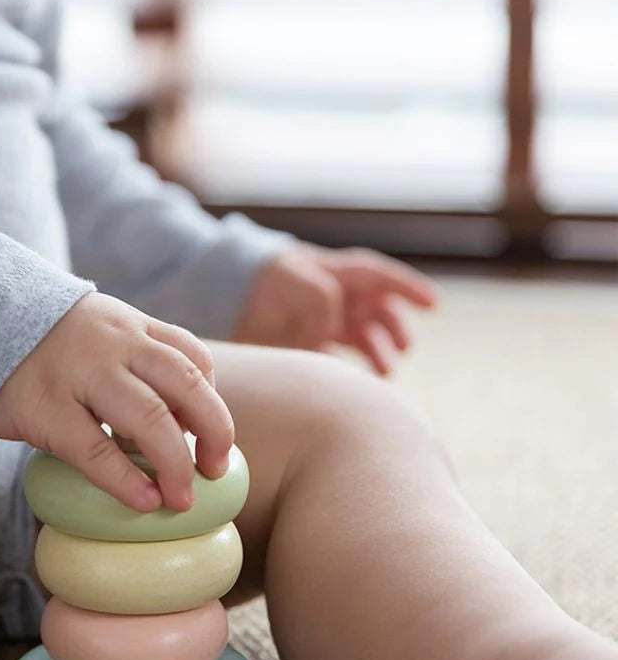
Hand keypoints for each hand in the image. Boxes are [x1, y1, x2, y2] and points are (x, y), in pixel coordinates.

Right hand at [0, 292, 234, 512]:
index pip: (192, 357)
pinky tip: (143, 501)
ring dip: (176, 463)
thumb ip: (129, 360)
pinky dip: (126, 480)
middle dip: (214, 432)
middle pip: (187, 385)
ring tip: (182, 498)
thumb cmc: (37, 343)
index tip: (211, 437)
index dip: (211, 400)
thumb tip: (172, 424)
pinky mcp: (44, 408)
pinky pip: (96, 450)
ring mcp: (79, 374)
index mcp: (128, 325)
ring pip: (150, 418)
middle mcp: (113, 344)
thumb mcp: (92, 331)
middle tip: (216, 470)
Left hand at [234, 244, 437, 374]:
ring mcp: (326, 323)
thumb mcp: (293, 277)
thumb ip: (320, 299)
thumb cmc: (263, 277)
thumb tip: (330, 335)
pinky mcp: (309, 347)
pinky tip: (355, 384)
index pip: (381, 279)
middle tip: (402, 348)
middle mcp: (338, 300)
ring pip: (364, 340)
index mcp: (338, 274)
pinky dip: (349, 372)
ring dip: (378, 354)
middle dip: (394, 330)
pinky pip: (338, 360)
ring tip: (385, 373)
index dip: (408, 289)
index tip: (433, 305)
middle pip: (379, 314)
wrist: (226, 295)